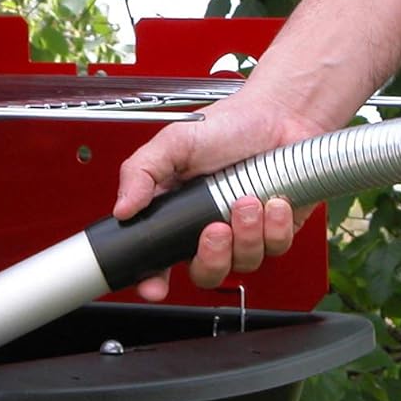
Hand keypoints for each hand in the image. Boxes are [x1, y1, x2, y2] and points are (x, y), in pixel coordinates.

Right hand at [112, 85, 326, 300]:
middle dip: (210, 257)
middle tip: (215, 228)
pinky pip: (275, 248)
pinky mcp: (276, 231)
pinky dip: (274, 225)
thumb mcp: (174, 142)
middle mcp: (208, 229)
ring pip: (242, 263)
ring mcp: (243, 233)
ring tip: (246, 199)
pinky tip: (272, 200)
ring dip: (246, 233)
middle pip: (204, 272)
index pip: (158, 259)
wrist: (279, 115)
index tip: (155, 285)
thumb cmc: (228, 125)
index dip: (153, 279)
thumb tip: (121, 209)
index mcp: (176, 213)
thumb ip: (141, 172)